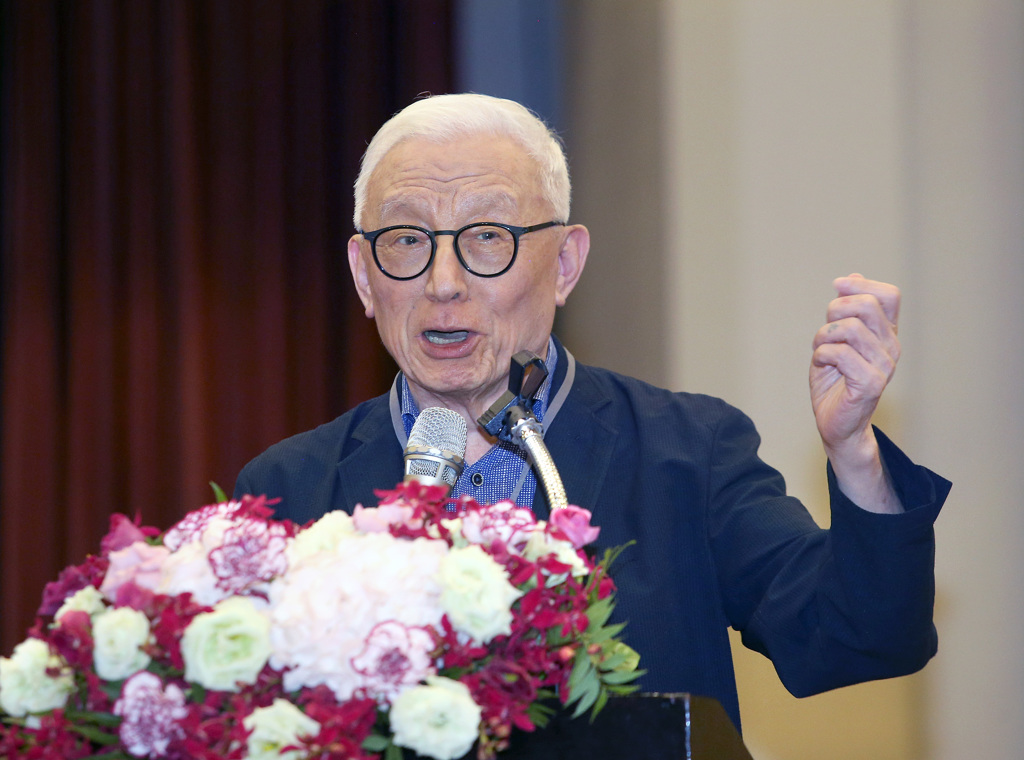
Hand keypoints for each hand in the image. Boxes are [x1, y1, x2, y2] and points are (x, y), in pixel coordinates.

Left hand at [810, 274, 901, 511]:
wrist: (836, 423)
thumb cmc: (835, 382)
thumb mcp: (837, 339)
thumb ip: (846, 311)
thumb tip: (850, 277)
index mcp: (886, 334)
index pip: (888, 295)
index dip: (861, 285)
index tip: (837, 287)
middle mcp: (891, 347)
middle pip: (865, 306)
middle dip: (834, 311)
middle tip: (825, 332)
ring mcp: (884, 365)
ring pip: (848, 328)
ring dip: (823, 336)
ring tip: (822, 352)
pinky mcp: (871, 383)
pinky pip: (839, 353)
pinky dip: (821, 355)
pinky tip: (823, 366)